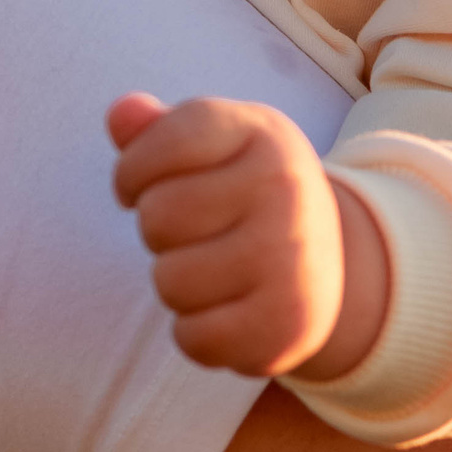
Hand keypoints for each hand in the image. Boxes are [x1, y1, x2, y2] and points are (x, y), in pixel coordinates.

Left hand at [107, 93, 383, 378]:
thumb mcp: (215, 148)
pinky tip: (229, 310)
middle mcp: (283, 187)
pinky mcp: (288, 322)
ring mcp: (290, 256)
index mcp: (262, 133)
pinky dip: (196, 332)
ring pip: (170, 281)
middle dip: (160, 232)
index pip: (164, 144)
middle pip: (158, 216)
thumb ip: (158, 130)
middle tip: (198, 233)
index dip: (134, 171)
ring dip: (177, 283)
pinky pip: (193, 338)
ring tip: (215, 271)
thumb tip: (120, 113)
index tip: (148, 184)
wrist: (331, 263)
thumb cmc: (248, 195)